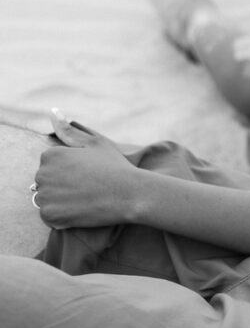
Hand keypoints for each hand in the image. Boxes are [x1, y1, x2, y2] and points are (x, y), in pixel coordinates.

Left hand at [33, 109, 139, 228]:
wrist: (130, 194)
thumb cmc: (114, 166)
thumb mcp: (94, 144)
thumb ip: (69, 130)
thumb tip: (53, 111)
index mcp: (51, 155)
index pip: (51, 165)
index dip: (70, 170)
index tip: (88, 173)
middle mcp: (42, 174)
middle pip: (46, 182)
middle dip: (62, 184)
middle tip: (88, 186)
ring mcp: (45, 196)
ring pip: (46, 199)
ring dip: (61, 201)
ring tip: (85, 198)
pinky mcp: (49, 215)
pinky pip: (49, 216)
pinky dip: (62, 216)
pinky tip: (81, 210)